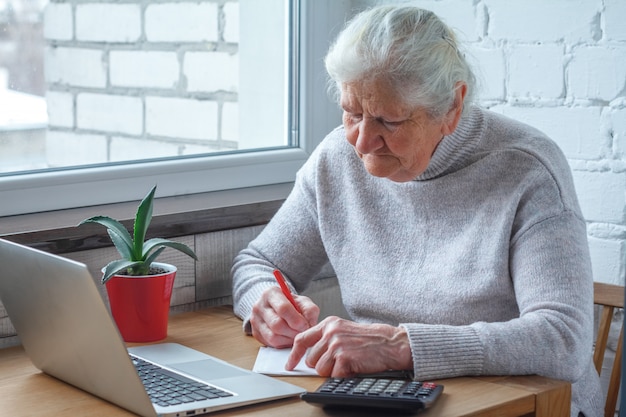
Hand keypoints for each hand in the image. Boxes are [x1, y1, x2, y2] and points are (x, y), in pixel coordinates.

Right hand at [249, 286, 319, 347]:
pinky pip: (271, 344)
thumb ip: (309, 310)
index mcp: (271, 293)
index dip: (296, 320)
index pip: (283, 308)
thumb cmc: (291, 304)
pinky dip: (283, 344)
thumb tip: (309, 324)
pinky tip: (289, 338)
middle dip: (293, 331)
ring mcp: (255, 320)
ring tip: (296, 335)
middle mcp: (259, 306)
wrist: (277, 308)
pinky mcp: (255, 333)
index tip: (305, 325)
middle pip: (277, 324)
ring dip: (288, 339)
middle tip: (302, 332)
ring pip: (273, 337)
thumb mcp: (302, 302)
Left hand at [286, 316, 412, 376]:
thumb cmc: (368, 339)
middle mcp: (330, 332)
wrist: (389, 343)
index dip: (294, 355)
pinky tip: (353, 366)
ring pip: (320, 369)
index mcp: (328, 324)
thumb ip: (325, 337)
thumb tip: (308, 354)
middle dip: (323, 365)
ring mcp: (336, 344)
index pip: (302, 339)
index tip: (289, 364)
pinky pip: (333, 375)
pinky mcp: (344, 357)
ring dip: (333, 371)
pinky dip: (343, 375)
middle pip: (311, 360)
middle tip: (339, 361)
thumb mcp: (343, 330)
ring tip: (347, 362)